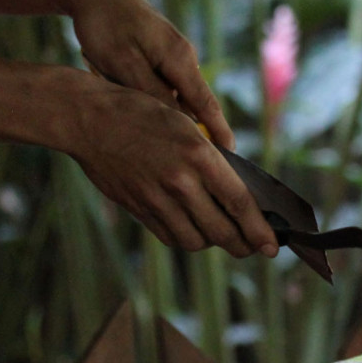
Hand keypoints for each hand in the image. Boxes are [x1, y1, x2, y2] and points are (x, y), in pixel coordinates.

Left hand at [59, 0, 234, 149]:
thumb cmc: (104, 23)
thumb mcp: (122, 63)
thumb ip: (151, 93)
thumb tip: (177, 124)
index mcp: (179, 59)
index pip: (207, 105)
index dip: (219, 133)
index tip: (230, 156)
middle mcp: (183, 58)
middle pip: (196, 105)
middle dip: (197, 133)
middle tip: (195, 162)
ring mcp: (173, 56)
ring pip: (176, 97)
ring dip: (168, 118)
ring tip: (156, 142)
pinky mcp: (160, 56)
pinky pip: (163, 87)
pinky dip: (155, 103)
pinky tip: (137, 111)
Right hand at [72, 80, 277, 257]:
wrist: (88, 119)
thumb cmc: (143, 115)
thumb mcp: (188, 126)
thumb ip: (213, 161)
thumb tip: (239, 194)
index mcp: (199, 156)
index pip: (239, 203)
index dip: (260, 231)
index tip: (273, 247)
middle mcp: (180, 182)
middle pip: (222, 232)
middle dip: (243, 245)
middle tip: (253, 247)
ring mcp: (156, 199)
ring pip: (196, 241)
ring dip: (214, 243)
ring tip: (222, 234)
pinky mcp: (138, 209)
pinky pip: (170, 237)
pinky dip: (187, 238)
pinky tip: (193, 228)